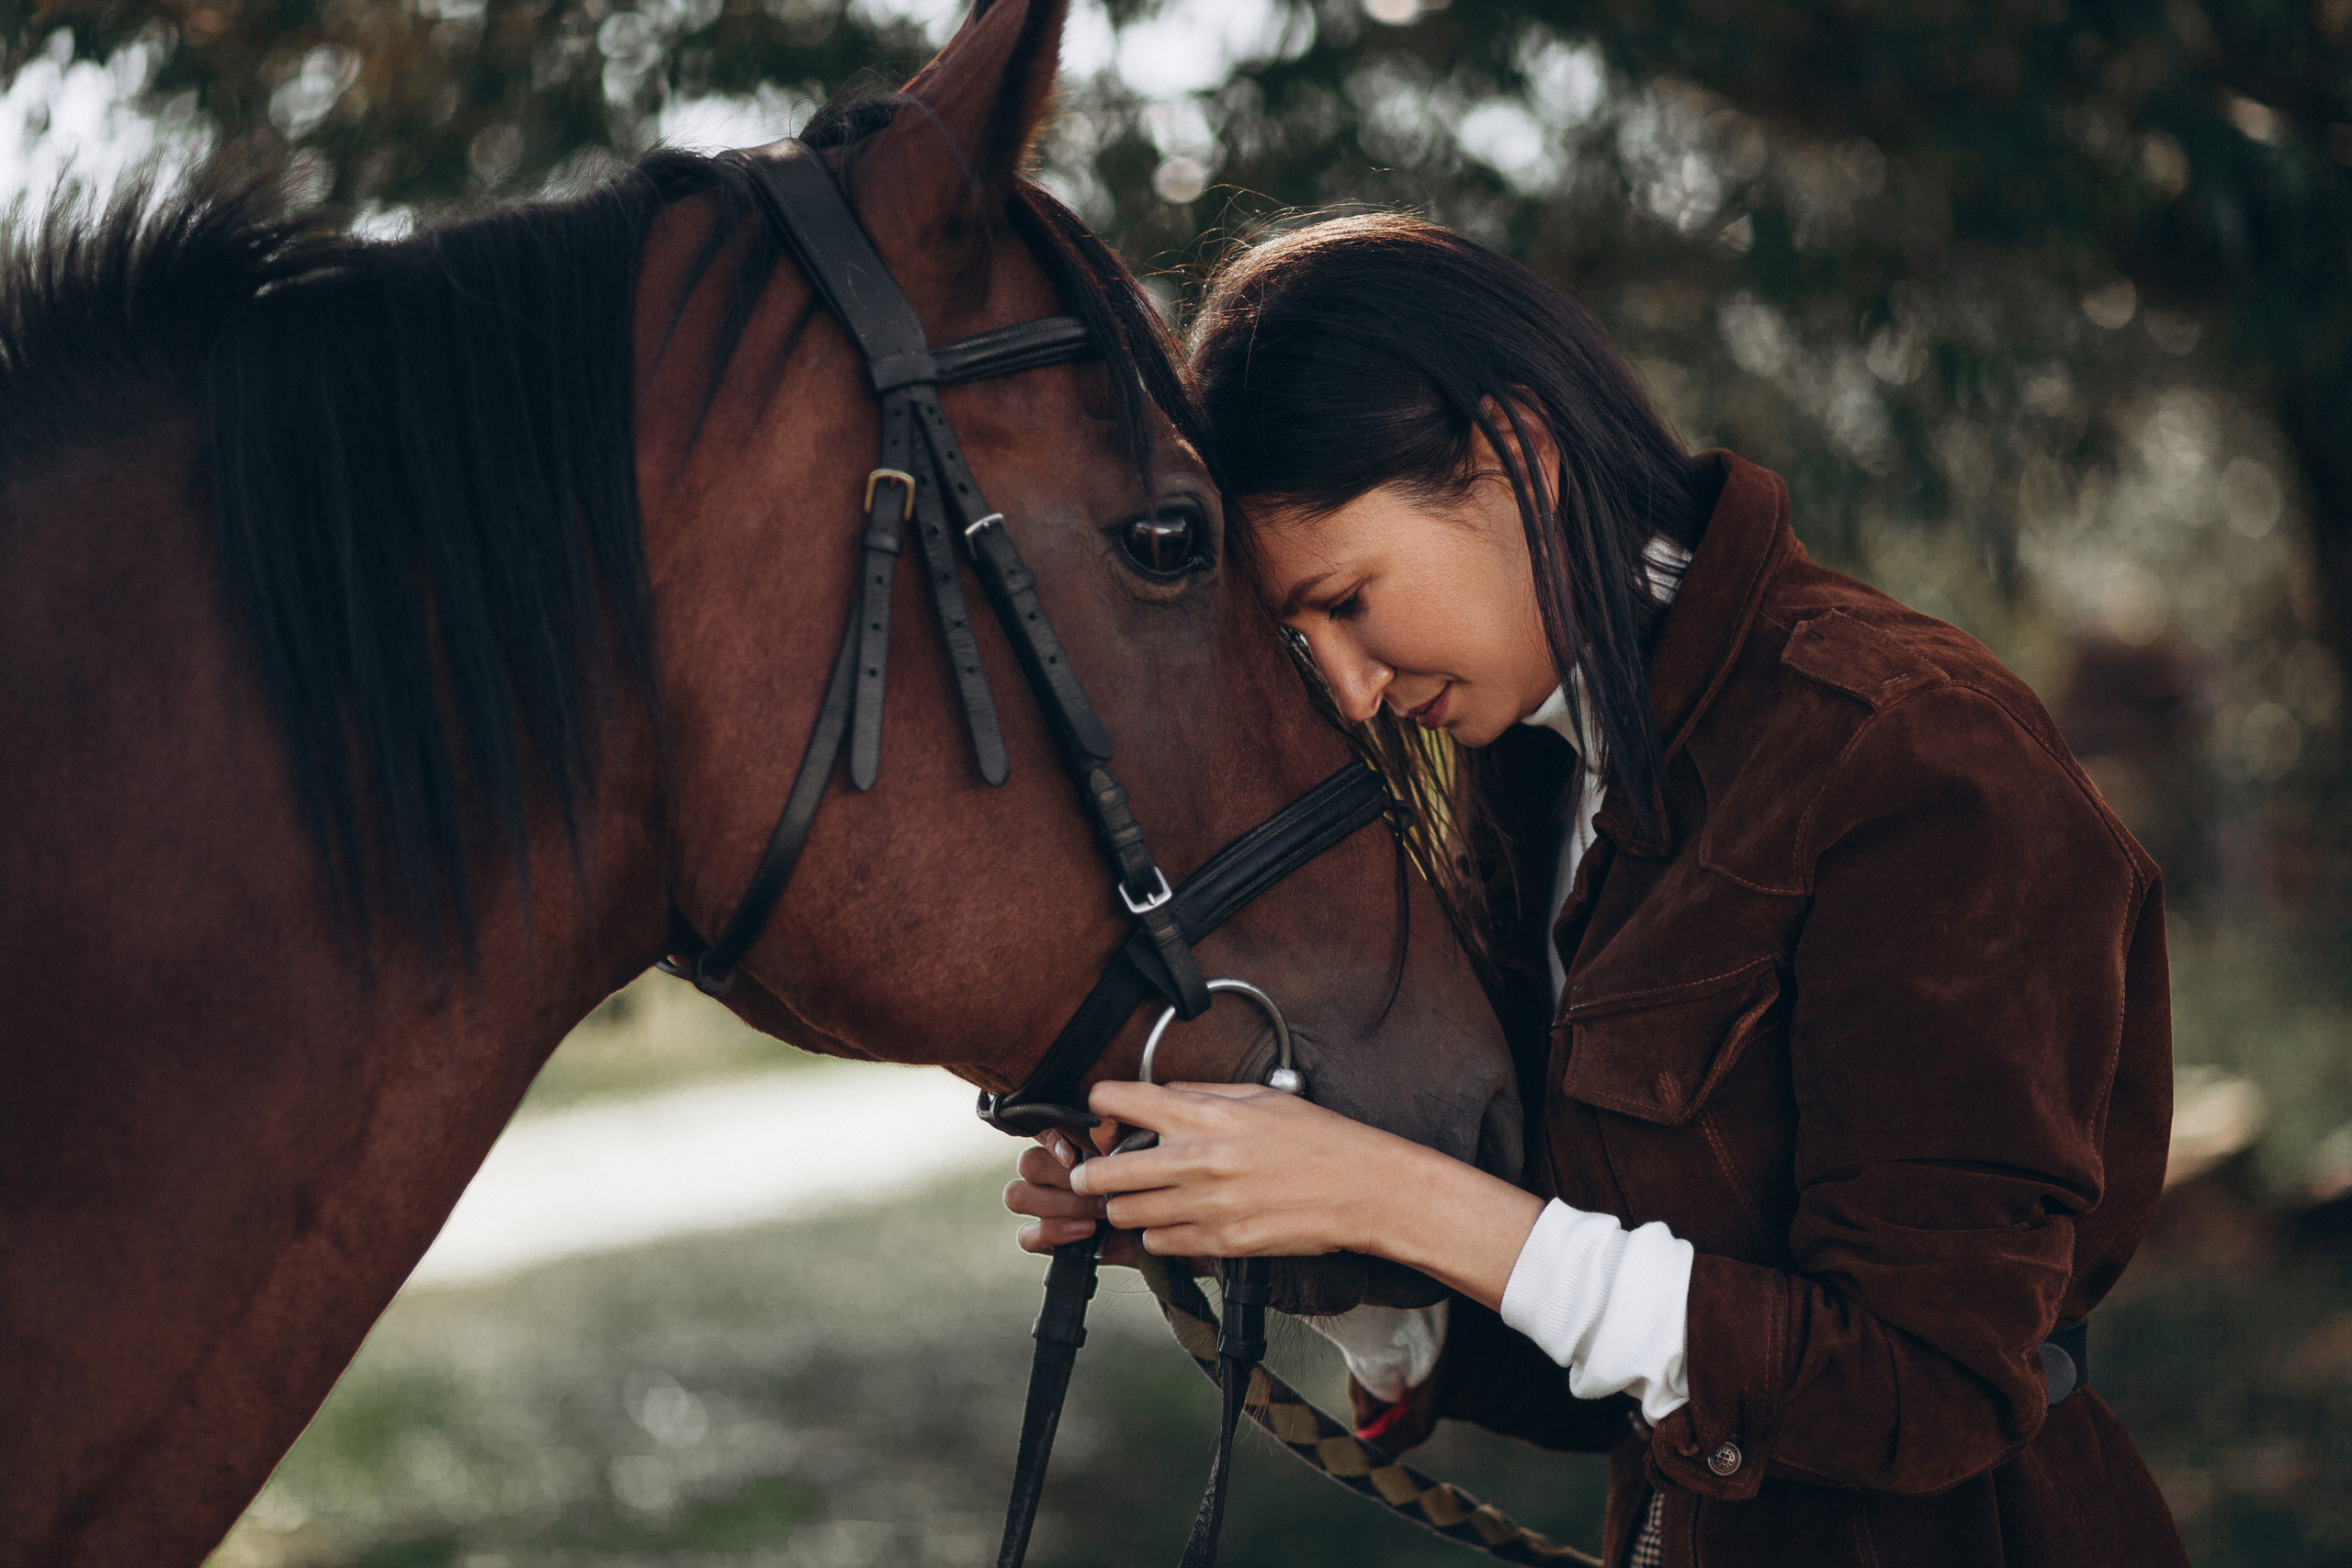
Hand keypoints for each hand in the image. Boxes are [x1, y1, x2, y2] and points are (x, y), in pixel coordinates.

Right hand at [1004, 1130, 1141, 1265]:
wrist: (1154, 1229)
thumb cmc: (1144, 1187)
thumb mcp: (1136, 1160)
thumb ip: (1116, 1142)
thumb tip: (1103, 1132)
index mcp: (1066, 1147)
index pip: (1041, 1133)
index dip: (1052, 1142)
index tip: (1075, 1157)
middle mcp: (1048, 1173)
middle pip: (1028, 1164)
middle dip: (1064, 1179)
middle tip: (1101, 1191)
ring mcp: (1041, 1205)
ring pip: (1017, 1195)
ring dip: (1058, 1205)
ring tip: (1098, 1212)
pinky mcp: (1043, 1238)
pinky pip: (1025, 1236)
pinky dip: (1053, 1233)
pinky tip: (1087, 1230)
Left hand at [1066, 1080, 1409, 1259]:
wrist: (1362, 1187)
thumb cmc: (1317, 1139)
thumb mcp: (1258, 1096)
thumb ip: (1201, 1094)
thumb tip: (1161, 1094)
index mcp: (1204, 1115)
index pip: (1118, 1101)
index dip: (1101, 1105)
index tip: (1102, 1113)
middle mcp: (1197, 1160)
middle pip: (1105, 1171)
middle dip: (1091, 1171)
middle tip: (1092, 1171)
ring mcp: (1207, 1207)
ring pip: (1126, 1213)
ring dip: (1124, 1205)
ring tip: (1137, 1199)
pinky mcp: (1221, 1242)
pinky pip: (1160, 1243)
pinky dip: (1158, 1233)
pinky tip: (1173, 1221)